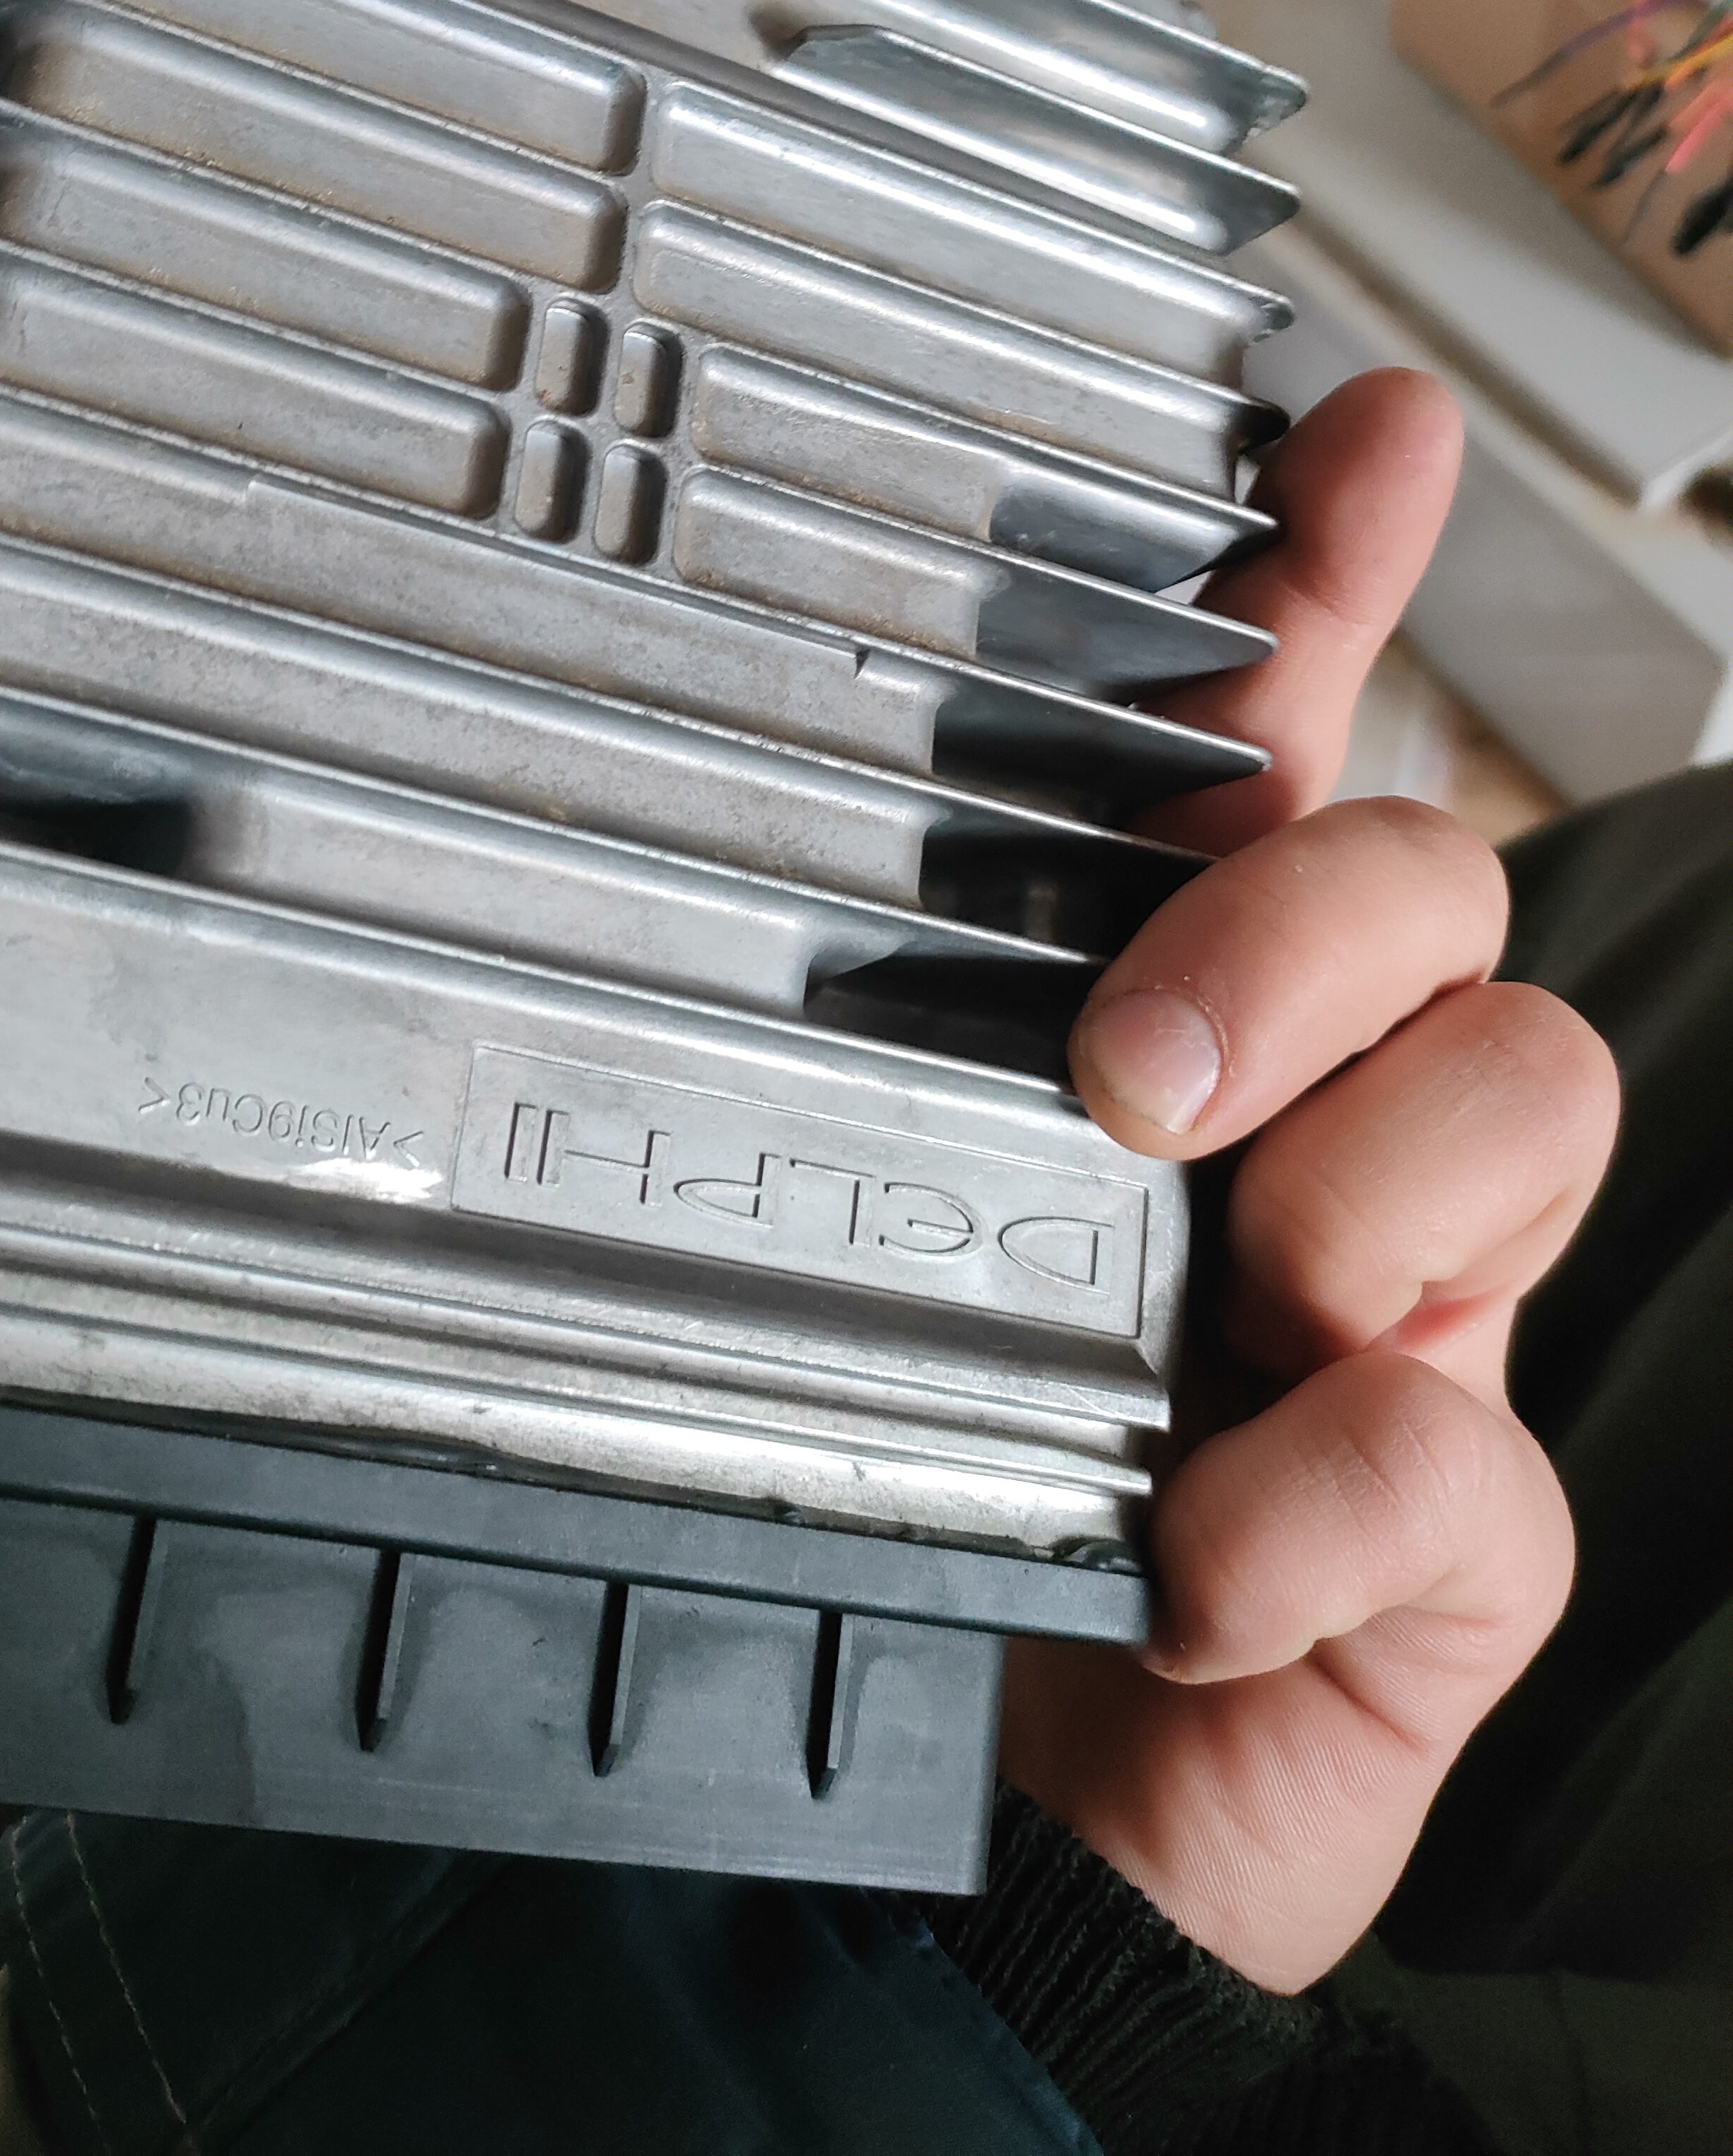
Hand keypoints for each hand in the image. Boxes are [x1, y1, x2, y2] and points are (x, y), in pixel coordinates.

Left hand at [997, 372, 1619, 1991]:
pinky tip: (1187, 1564)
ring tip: (1209, 1311)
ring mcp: (1423, 1310)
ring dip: (1356, 1195)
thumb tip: (701, 822)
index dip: (1341, 569)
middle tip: (1129, 1075)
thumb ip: (854, 1025)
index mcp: (1188, 1012)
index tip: (1361, 428)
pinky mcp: (1457, 1532)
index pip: (1290, 740)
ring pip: (1520, 1103)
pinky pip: (1459, 1454)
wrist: (980, 1793)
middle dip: (1301, 938)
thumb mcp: (874, 1185)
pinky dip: (1312, 1506)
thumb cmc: (929, 1447)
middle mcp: (1332, 1118)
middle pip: (1434, 885)